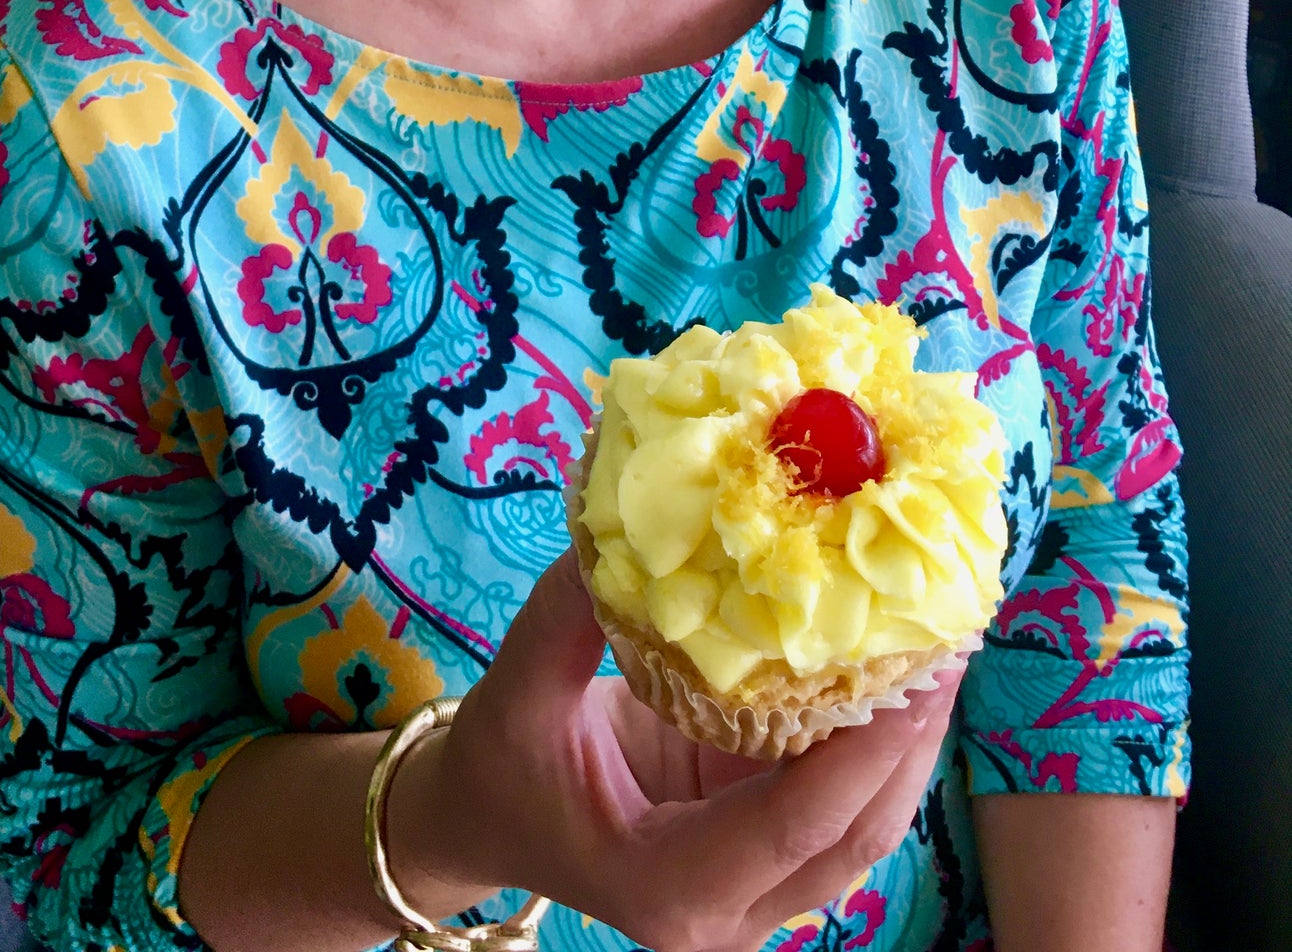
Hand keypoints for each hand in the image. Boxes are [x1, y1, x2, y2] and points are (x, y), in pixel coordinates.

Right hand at [401, 552, 960, 951]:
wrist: (486, 818)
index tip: (914, 671)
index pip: (791, 827)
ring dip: (908, 746)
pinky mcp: (763, 854)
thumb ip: (570, 615)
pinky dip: (875, 745)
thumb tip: (621, 523)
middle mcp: (725, 915)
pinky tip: (897, 671)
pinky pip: (838, 806)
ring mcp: (753, 895)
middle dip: (910, 744)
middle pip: (853, 839)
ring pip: (862, 832)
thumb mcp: (519, 691)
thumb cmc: (502, 764)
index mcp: (667, 890)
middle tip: (950, 641)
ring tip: (942, 647)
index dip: (862, 754)